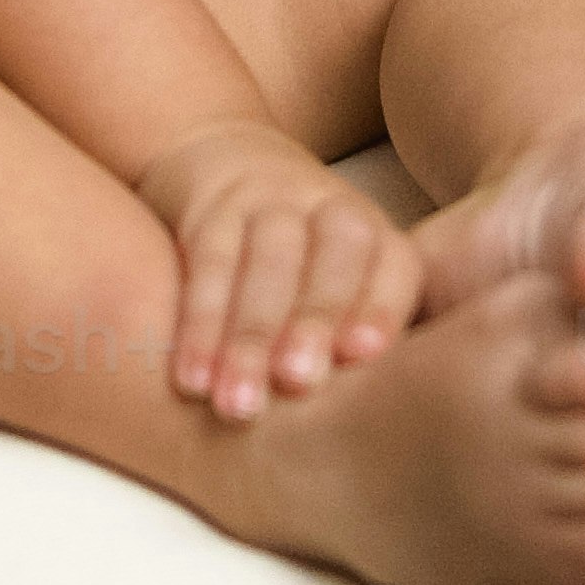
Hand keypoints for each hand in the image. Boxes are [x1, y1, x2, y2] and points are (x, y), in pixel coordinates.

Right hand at [133, 119, 425, 422]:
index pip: (391, 266)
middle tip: (298, 382)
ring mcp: (268, 201)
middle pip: (330, 261)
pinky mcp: (211, 209)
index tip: (363, 354)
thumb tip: (385, 426)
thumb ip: (362, 338)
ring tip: (239, 405)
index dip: (380, 306)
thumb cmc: (303, 259)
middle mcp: (329, 209)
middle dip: (312, 322)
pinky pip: (206, 266)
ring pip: (264, 265)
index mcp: (375, 235)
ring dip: (250, 338)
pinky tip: (193, 378)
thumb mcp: (346, 279)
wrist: (226, 157)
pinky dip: (198, 325)